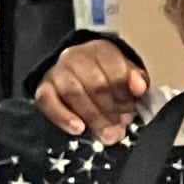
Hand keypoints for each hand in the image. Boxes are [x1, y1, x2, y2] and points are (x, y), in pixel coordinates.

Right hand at [34, 37, 149, 139]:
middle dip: (110, 109)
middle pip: (95, 82)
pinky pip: (49, 102)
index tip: (130, 112)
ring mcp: (58, 72)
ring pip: (73, 92)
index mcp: (101, 50)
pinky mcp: (44, 89)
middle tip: (120, 126)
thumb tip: (140, 87)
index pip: (114, 68)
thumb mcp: (125, 76)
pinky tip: (79, 129)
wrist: (74, 77)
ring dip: (93, 116)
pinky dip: (64, 117)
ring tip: (106, 134)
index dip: (124, 94)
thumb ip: (136, 81)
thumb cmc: (105, 79)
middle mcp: (77, 56)